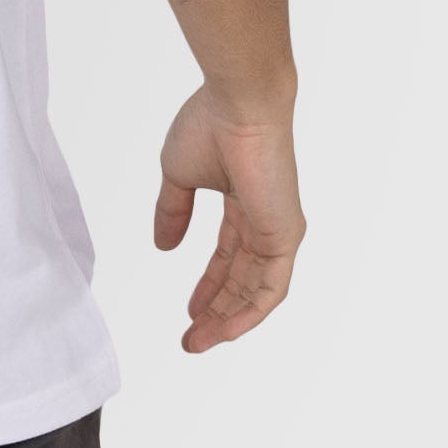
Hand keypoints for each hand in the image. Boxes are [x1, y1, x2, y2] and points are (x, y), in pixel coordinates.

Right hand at [154, 81, 305, 351]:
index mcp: (242, 202)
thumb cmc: (209, 125)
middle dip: (216, 310)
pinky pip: (270, 289)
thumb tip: (163, 246)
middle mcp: (264, 220)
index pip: (227, 254)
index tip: (188, 310)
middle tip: (191, 337)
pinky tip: (225, 331)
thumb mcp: (178, 175)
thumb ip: (172, 211)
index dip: (208, 284)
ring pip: (255, 291)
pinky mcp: (285, 238)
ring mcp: (277, 231)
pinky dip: (249, 313)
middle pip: (241, 279)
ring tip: (199, 341)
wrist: (238, 106)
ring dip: (228, 320)